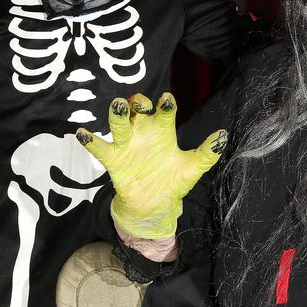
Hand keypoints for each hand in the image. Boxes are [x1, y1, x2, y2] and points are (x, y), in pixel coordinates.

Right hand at [76, 92, 226, 239]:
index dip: (165, 105)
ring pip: (119, 123)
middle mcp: (144, 132)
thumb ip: (206, 153)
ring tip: (119, 107)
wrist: (155, 206)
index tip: (167, 100)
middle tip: (140, 103)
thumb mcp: (192, 169)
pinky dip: (90, 140)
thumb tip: (223, 135)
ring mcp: (127, 144)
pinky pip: (99, 147)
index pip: (164, 112)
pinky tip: (83, 133)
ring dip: (118, 113)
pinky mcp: (113, 159)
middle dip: (139, 103)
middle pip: (139, 110)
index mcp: (163, 131)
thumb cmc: (173, 181)